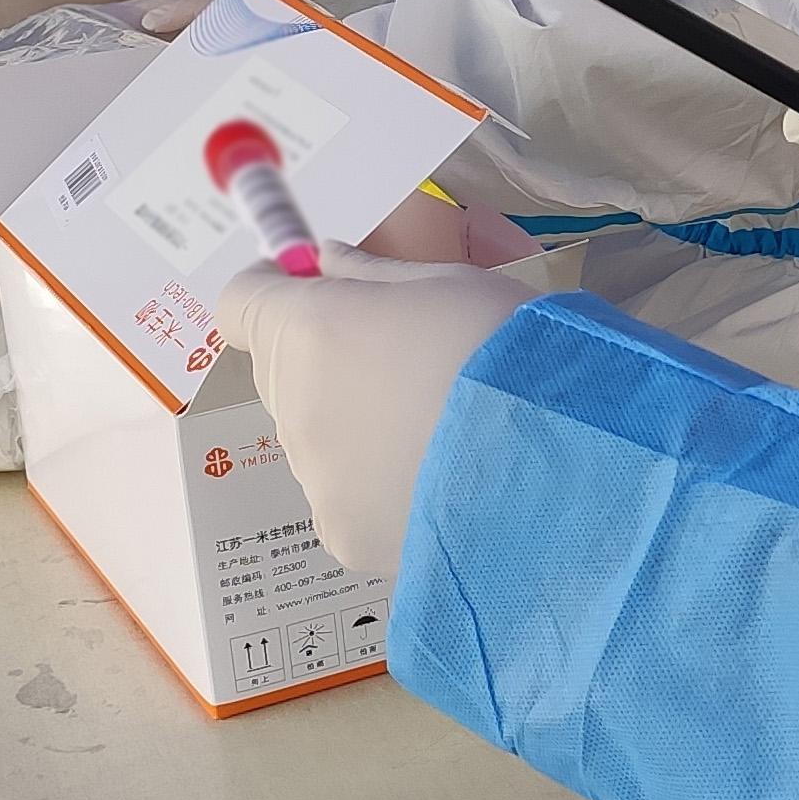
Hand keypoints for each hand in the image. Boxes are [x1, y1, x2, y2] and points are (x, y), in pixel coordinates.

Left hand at [216, 245, 526, 576]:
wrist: (557, 455)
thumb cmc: (505, 345)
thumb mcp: (451, 283)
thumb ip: (372, 275)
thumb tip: (324, 264)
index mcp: (311, 330)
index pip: (241, 303)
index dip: (272, 292)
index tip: (314, 291)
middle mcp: (293, 405)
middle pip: (284, 374)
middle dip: (327, 363)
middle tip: (410, 365)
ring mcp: (313, 479)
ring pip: (318, 440)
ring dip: (358, 428)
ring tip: (441, 434)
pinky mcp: (343, 535)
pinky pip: (346, 498)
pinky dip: (380, 488)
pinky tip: (439, 482)